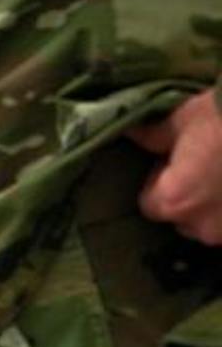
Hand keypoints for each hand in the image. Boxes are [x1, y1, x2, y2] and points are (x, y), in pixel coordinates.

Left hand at [127, 90, 221, 244]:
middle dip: (187, 199)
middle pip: (183, 219)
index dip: (157, 183)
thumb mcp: (182, 121)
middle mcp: (205, 226)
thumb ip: (153, 136)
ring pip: (212, 224)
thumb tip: (134, 133)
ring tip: (219, 175)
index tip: (171, 164)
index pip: (150, 206)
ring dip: (213, 207)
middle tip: (199, 169)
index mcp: (175, 201)